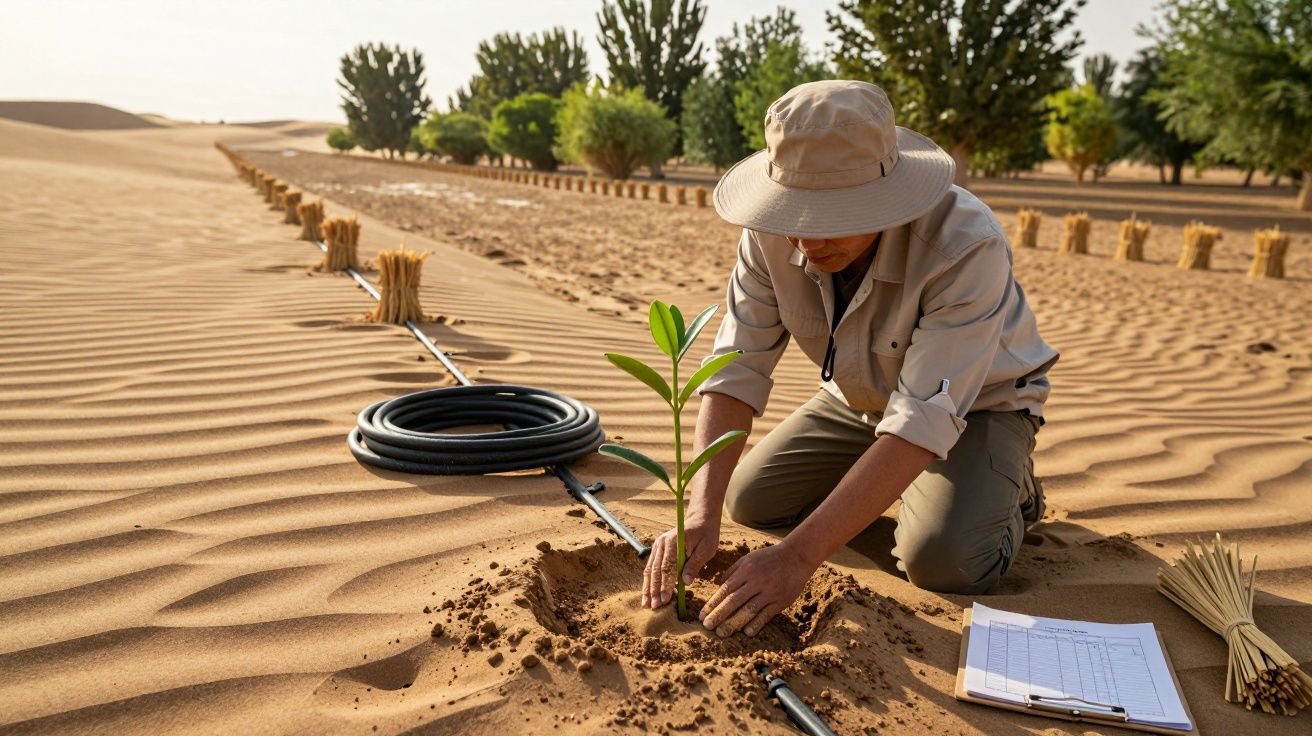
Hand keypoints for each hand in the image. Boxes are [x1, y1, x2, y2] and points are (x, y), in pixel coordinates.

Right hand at [641, 511, 720, 608]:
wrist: (700, 520)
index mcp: (673, 541)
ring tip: (646, 604)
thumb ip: (694, 565)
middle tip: (655, 606)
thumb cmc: (706, 535)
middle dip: (654, 589)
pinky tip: (648, 594)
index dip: (665, 584)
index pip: (667, 567)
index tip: (665, 599)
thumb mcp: (706, 549)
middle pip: (655, 569)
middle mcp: (662, 543)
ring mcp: (658, 546)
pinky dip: (649, 582)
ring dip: (648, 588)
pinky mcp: (658, 550)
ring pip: (650, 570)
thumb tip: (685, 582)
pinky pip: (651, 567)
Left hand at [699, 542, 815, 637]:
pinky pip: (766, 614)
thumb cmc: (769, 557)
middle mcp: (756, 581)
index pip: (725, 590)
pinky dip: (756, 624)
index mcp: (746, 570)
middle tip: (707, 626)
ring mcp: (770, 592)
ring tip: (721, 633)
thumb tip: (719, 586)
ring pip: (749, 610)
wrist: (797, 556)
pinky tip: (746, 632)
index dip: (713, 604)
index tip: (702, 615)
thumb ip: (733, 571)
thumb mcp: (748, 558)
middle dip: (719, 615)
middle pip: (734, 601)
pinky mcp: (781, 600)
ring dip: (734, 623)